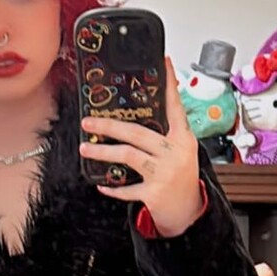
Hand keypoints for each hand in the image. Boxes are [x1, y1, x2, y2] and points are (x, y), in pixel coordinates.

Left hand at [80, 54, 204, 235]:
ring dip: (103, 153)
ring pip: (128, 156)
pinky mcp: (155, 193)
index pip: (175, 106)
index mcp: (183, 139)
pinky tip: (102, 184)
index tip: (164, 63)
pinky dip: (113, 188)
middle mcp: (175, 152)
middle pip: (137, 133)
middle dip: (109, 126)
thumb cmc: (182, 178)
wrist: (190, 212)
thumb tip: (138, 115)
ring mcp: (165, 173)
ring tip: (85, 149)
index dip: (169, 85)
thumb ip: (165, 134)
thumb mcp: (180, 152)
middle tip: (88, 123)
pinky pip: (127, 188)